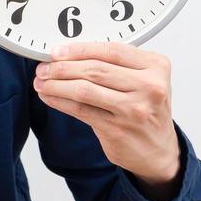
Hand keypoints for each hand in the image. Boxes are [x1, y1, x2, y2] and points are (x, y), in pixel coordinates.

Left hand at [32, 41, 180, 197]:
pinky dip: (60, 101)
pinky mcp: (117, 129)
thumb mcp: (145, 80)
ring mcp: (133, 109)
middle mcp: (148, 86)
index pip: (111, 50)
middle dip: (63, 67)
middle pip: (95, 69)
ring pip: (85, 90)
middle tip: (44, 67)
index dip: (79, 49)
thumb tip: (70, 54)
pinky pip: (81, 110)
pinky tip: (49, 97)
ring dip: (56, 84)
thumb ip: (117, 65)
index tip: (57, 51)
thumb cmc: (146, 110)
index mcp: (156, 66)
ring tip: (41, 82)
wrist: (159, 151)